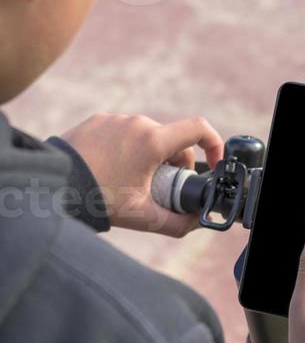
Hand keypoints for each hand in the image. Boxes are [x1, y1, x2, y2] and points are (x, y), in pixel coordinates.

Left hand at [58, 113, 223, 237]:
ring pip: (148, 136)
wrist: (51, 186)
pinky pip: (123, 133)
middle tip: (162, 189)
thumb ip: (176, 222)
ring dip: (151, 157)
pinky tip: (113, 171)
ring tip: (133, 182)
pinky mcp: (97, 121)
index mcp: (152, 141)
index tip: (213, 163)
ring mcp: (115, 119)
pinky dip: (128, 150)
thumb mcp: (142, 217)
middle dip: (175, 164)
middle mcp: (136, 123)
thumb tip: (194, 221)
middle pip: (172, 141)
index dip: (215, 145)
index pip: (199, 129)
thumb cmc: (97, 199)